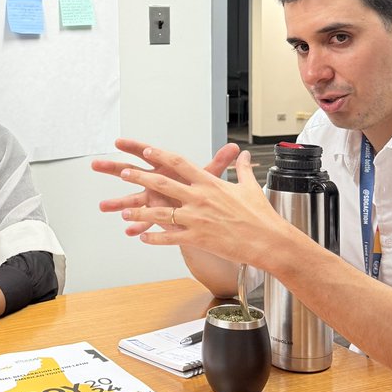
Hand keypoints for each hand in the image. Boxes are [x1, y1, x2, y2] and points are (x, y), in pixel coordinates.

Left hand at [112, 144, 293, 266]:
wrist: (268, 241)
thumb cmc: (261, 215)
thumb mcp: (250, 187)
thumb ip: (242, 168)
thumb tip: (242, 154)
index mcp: (210, 184)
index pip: (180, 164)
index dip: (160, 156)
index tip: (146, 151)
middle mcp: (199, 198)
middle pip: (162, 184)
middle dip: (140, 178)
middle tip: (123, 173)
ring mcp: (196, 219)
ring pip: (160, 214)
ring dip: (140, 212)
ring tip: (124, 211)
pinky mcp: (197, 238)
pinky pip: (170, 238)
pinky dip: (154, 238)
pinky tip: (143, 238)